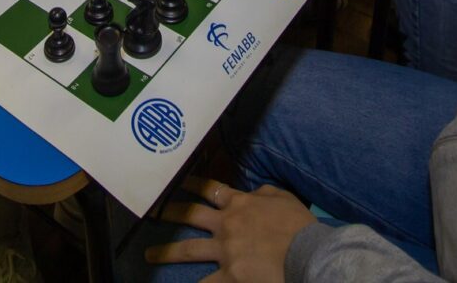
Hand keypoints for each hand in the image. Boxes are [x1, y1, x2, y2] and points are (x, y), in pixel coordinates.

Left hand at [145, 177, 316, 282]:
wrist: (306, 252)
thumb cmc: (298, 224)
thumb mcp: (282, 197)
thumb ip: (263, 193)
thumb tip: (253, 194)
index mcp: (240, 204)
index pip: (211, 190)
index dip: (193, 184)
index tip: (179, 182)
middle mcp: (226, 225)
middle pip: (191, 216)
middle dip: (170, 214)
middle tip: (154, 214)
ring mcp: (225, 251)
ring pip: (188, 250)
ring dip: (166, 252)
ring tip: (149, 255)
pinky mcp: (230, 276)